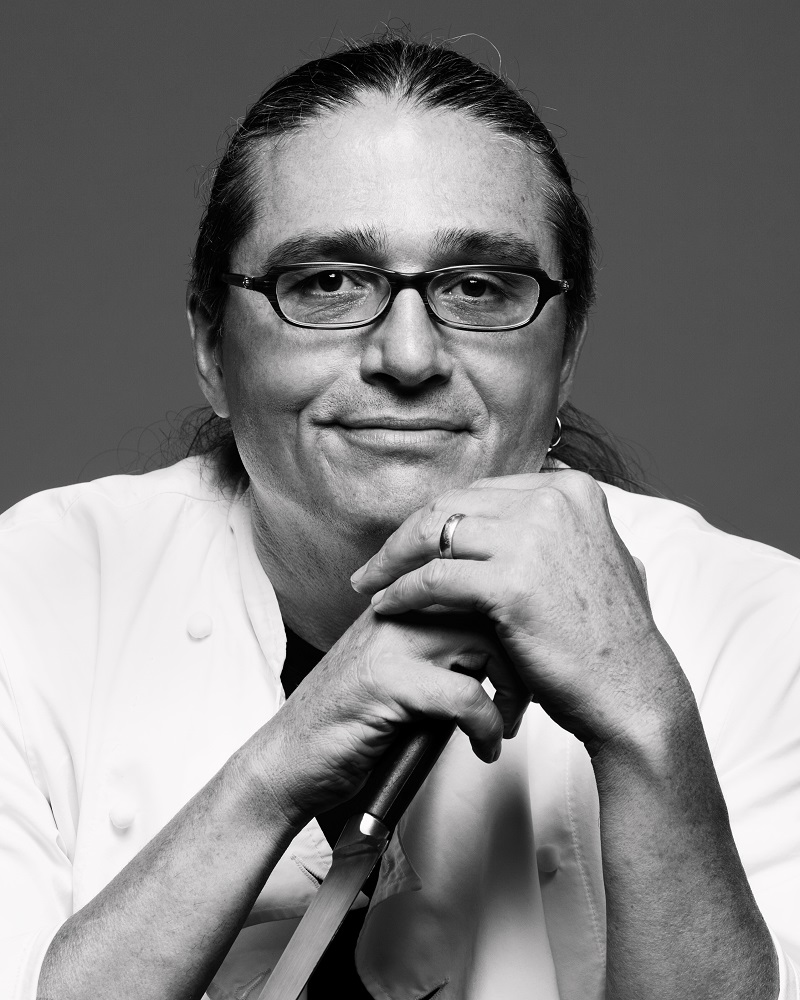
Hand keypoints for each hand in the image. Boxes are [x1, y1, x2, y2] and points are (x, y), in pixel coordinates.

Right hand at [245, 607, 523, 827]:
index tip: (527, 659)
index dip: (512, 616)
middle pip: (488, 604)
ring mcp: (388, 644)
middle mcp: (392, 612)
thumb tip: (505, 651)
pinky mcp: (386, 683)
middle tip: (524, 697)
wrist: (288, 763)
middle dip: (520, 653)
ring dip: (511, 689)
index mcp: (398, 603)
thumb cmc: (347, 725)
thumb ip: (441, 650)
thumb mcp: (400, 673)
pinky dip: (486, 726)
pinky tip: (482, 747)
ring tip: (505, 723)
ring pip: (483, 640)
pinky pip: (466, 695)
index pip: (472, 579)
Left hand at [350, 470, 691, 754]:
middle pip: (453, 504)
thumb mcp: (600, 556)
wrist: (632, 692)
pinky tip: (387, 607)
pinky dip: (402, 591)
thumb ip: (564, 526)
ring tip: (369, 584)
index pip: (482, 491)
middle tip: (377, 564)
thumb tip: (526, 503)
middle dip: (407, 534)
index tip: (412, 543)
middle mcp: (554, 500)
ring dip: (393, 560)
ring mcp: (533, 536)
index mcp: (572, 488)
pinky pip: (434, 578)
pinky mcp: (511, 581)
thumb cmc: (609, 638)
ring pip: (435, 534)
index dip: (440, 518)